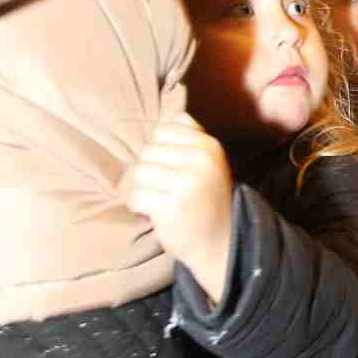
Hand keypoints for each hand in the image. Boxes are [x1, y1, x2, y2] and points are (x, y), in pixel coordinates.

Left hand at [129, 114, 232, 305]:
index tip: (174, 169)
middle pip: (148, 151)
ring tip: (161, 201)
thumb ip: (192, 137)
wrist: (221, 243)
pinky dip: (139, 206)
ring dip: (143, 190)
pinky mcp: (171, 206)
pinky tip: (156, 213)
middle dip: (151, 171)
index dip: (161, 151)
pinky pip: (136, 196)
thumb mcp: (209, 163)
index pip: (163, 129)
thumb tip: (172, 113)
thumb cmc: (207, 200)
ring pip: (139, 172)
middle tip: (168, 190)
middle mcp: (200, 161)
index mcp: (209, 146)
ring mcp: (186, 183)